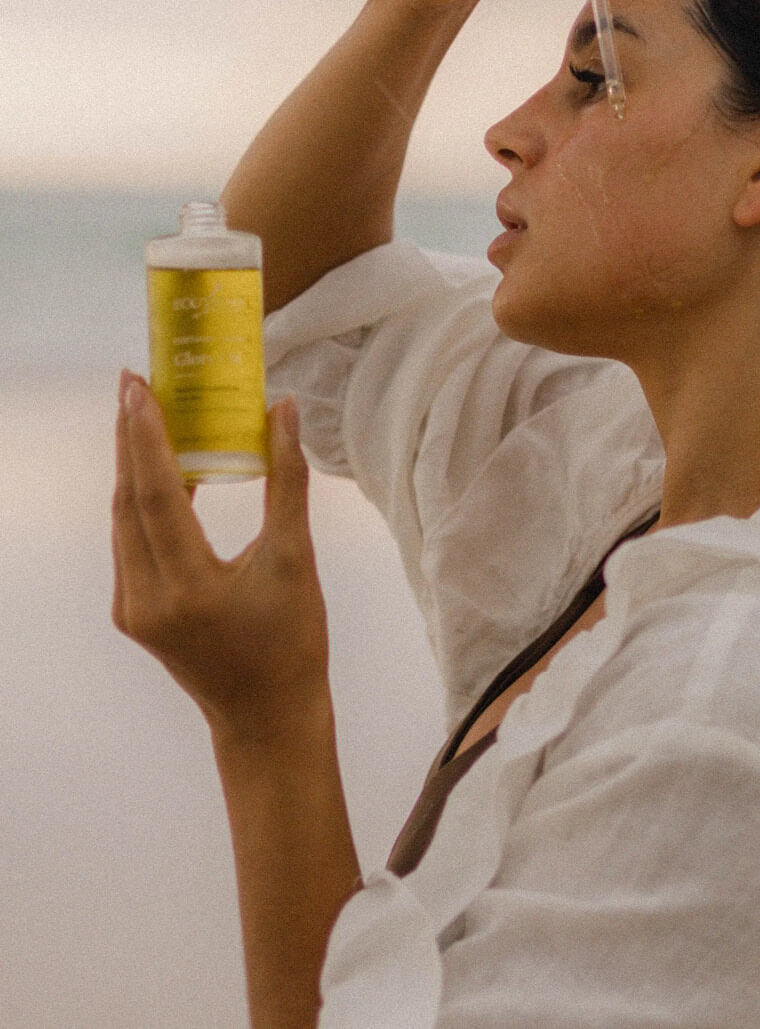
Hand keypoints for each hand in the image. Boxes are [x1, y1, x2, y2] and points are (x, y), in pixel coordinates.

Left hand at [111, 372, 329, 742]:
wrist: (267, 718)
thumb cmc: (291, 644)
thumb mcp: (296, 561)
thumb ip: (286, 483)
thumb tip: (281, 413)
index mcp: (186, 588)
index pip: (155, 494)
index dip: (146, 437)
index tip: (140, 386)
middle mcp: (145, 598)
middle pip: (128, 501)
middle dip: (130, 438)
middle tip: (136, 382)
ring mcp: (132, 608)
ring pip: (123, 520)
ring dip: (133, 466)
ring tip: (145, 414)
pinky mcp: (134, 612)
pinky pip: (130, 542)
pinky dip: (143, 499)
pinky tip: (161, 470)